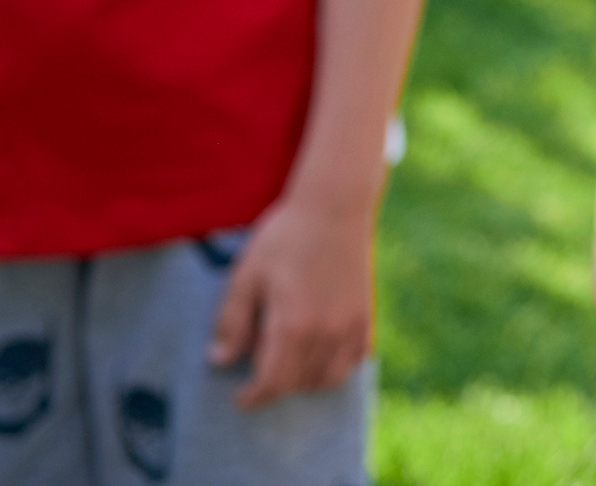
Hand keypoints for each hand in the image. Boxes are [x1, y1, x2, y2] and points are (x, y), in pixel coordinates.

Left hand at [207, 192, 375, 408]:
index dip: (254, 397)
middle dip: (275, 387)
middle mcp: (326, 331)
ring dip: (305, 382)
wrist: (334, 207)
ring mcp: (351, 323)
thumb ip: (232, 322)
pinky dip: (338, 367)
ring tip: (287, 369)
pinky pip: (356, 358)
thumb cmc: (285, 238)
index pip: (273, 382)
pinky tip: (321, 357)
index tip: (240, 398)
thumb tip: (220, 361)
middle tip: (257, 376)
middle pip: (300, 382)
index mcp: (293, 324)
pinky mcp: (365, 313)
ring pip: (330, 377)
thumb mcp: (246, 276)